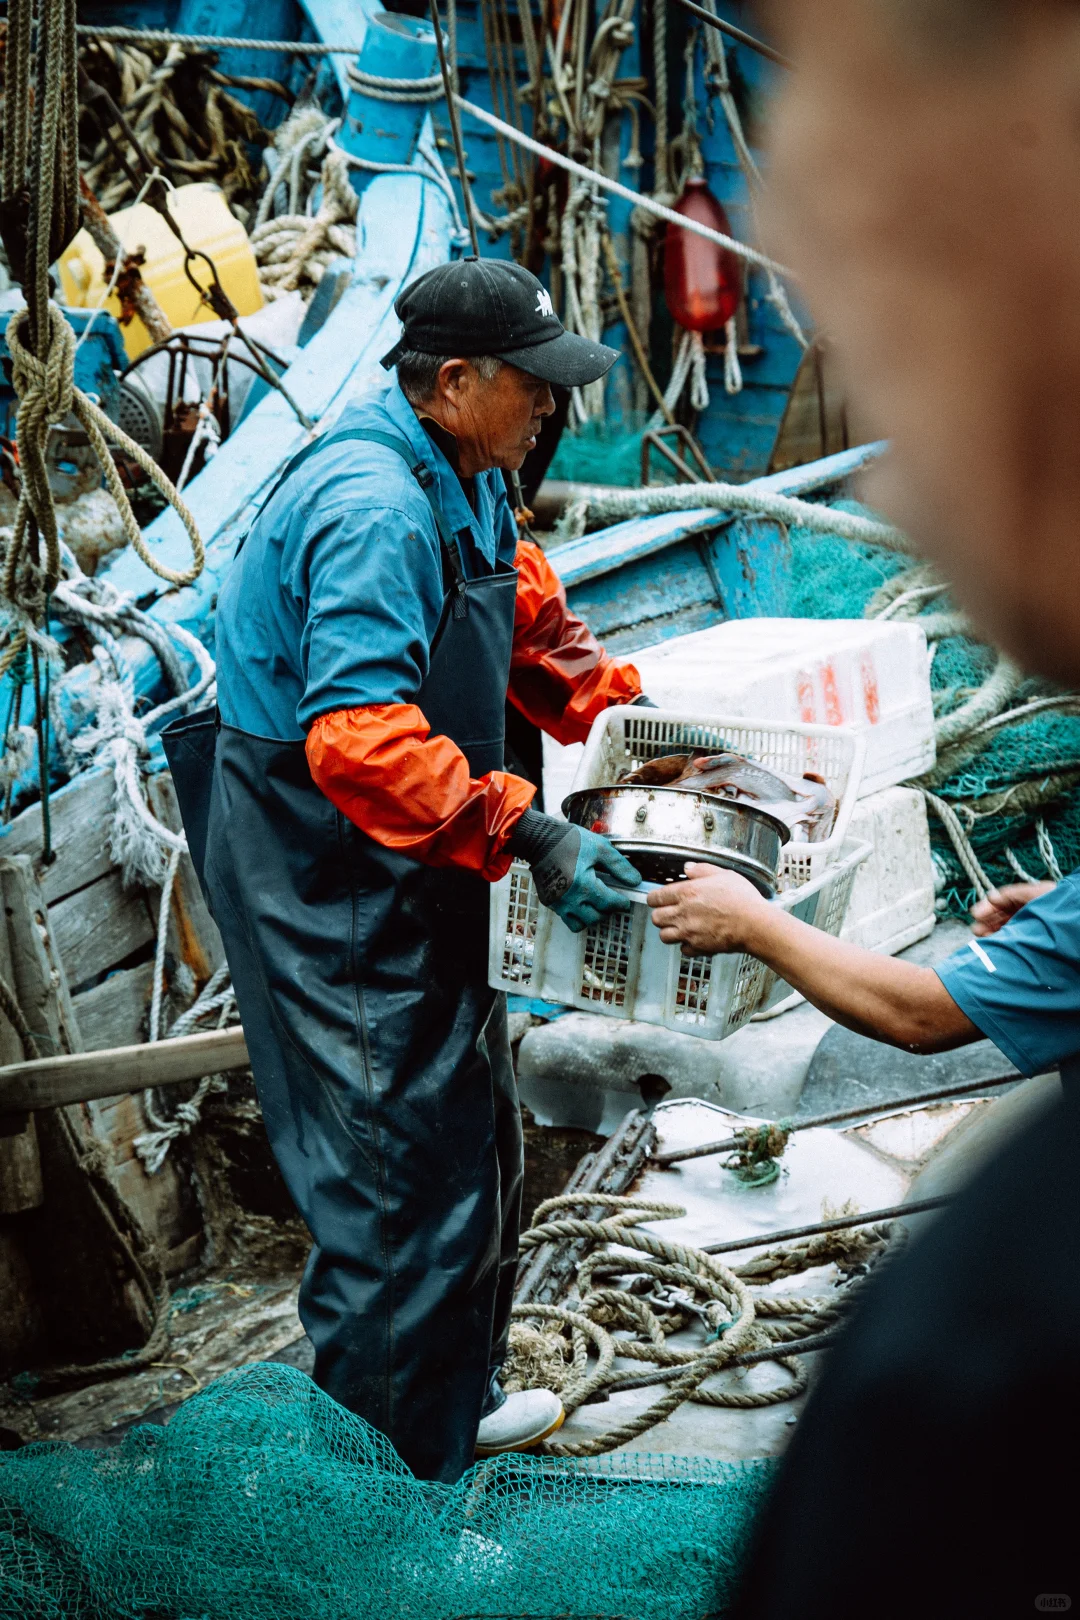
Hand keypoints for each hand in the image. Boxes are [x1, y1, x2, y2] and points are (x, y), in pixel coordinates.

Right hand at [531, 825, 641, 932]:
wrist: (540, 840)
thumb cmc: (569, 841)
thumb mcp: (599, 848)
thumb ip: (619, 866)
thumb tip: (635, 881)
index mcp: (584, 884)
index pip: (609, 904)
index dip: (621, 903)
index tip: (624, 900)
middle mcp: (570, 898)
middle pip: (596, 918)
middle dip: (607, 911)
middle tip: (611, 900)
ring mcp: (558, 903)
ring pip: (580, 924)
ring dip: (591, 917)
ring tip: (595, 903)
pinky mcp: (550, 902)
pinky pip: (566, 918)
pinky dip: (576, 915)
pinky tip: (581, 902)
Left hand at [647, 862, 767, 954]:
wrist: (755, 924)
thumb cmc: (742, 899)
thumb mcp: (723, 874)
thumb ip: (701, 870)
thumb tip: (687, 868)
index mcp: (686, 893)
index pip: (655, 897)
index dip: (654, 898)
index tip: (658, 898)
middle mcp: (683, 914)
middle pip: (656, 918)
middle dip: (660, 914)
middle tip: (669, 912)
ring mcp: (689, 933)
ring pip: (664, 936)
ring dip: (669, 931)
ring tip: (680, 926)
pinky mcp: (698, 948)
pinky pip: (683, 950)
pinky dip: (686, 945)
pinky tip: (695, 937)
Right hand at [970, 881, 1055, 935]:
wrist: (1075, 927)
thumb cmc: (1060, 906)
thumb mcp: (1035, 894)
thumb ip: (1013, 895)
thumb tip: (990, 897)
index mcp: (1034, 896)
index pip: (1006, 898)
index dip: (990, 905)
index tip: (976, 913)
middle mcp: (1032, 910)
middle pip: (1005, 913)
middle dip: (989, 920)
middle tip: (976, 928)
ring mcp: (1033, 924)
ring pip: (1008, 926)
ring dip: (993, 930)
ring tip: (980, 936)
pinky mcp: (1034, 939)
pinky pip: (1014, 937)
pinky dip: (1003, 939)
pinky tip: (993, 942)